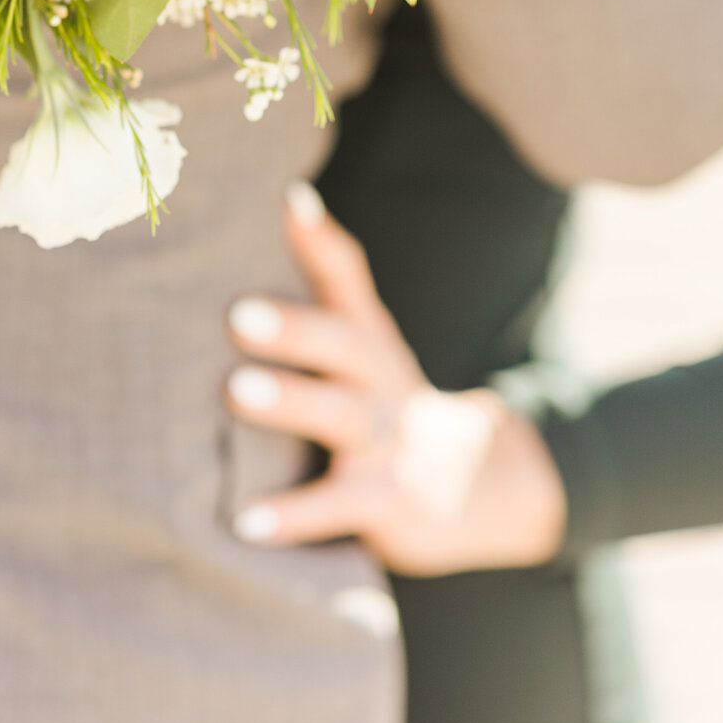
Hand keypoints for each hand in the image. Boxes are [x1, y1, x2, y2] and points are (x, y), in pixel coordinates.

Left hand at [226, 182, 567, 575]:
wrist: (485, 485)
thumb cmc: (386, 399)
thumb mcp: (364, 341)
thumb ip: (323, 282)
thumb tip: (276, 203)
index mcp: (368, 337)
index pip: (347, 278)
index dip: (320, 239)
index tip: (289, 200)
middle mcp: (380, 378)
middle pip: (342, 344)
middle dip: (294, 327)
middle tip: (238, 312)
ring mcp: (390, 440)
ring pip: (342, 415)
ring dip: (292, 402)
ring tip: (236, 390)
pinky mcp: (392, 500)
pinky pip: (340, 506)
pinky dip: (295, 516)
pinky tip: (245, 523)